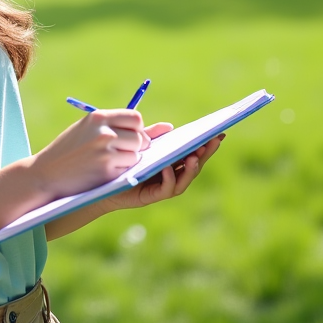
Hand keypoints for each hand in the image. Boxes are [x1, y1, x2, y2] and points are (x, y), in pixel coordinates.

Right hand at [30, 109, 155, 199]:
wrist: (44, 174)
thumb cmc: (69, 151)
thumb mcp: (89, 130)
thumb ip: (121, 126)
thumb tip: (168, 128)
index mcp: (98, 117)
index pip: (135, 118)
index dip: (136, 129)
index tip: (128, 137)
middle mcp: (103, 131)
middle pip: (139, 137)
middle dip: (137, 147)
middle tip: (121, 153)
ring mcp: (105, 151)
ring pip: (136, 154)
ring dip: (129, 160)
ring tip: (108, 162)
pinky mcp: (106, 170)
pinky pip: (128, 168)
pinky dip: (122, 171)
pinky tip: (104, 171)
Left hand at [102, 133, 223, 211]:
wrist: (103, 183)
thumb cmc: (123, 163)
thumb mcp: (140, 146)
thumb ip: (153, 136)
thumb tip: (170, 126)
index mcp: (171, 163)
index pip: (193, 153)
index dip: (206, 145)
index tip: (218, 133)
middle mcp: (171, 176)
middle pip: (194, 166)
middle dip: (204, 154)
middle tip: (213, 141)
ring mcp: (163, 187)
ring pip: (184, 180)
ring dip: (191, 168)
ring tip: (193, 157)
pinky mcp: (151, 196)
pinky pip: (166, 189)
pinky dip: (170, 178)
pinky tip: (168, 168)